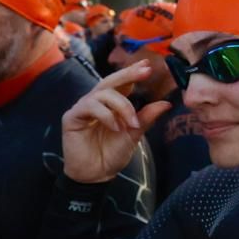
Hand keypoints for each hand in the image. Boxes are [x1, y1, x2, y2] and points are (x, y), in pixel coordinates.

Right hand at [61, 64, 170, 183]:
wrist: (97, 174)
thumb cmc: (113, 153)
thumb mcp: (134, 134)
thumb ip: (146, 117)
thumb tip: (166, 103)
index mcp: (110, 104)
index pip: (121, 84)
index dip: (132, 73)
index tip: (148, 65)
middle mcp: (95, 102)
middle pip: (110, 81)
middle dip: (128, 74)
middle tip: (145, 71)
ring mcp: (82, 108)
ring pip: (102, 93)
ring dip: (122, 106)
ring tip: (131, 123)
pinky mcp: (71, 117)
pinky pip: (90, 107)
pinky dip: (106, 115)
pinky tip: (115, 128)